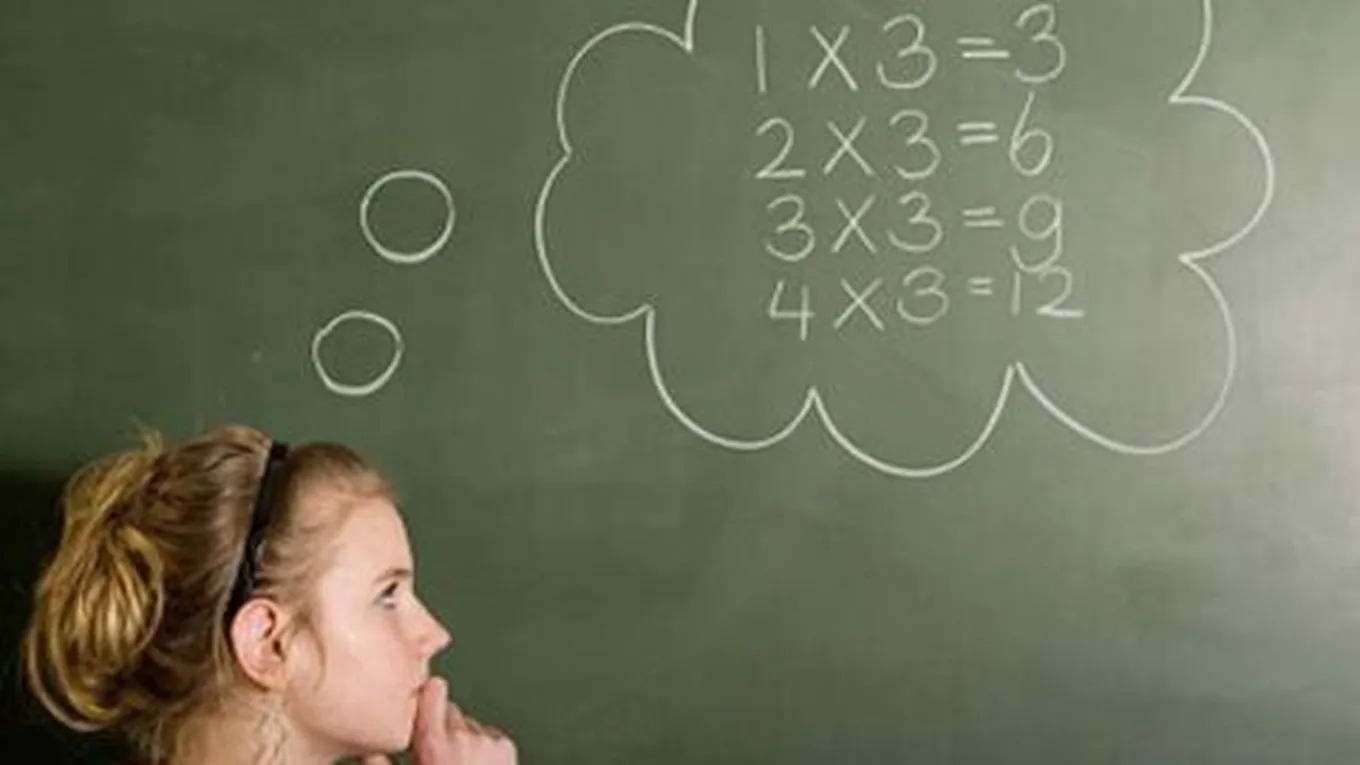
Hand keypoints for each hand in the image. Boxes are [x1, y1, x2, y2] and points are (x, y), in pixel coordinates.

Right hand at [363, 677, 516, 764]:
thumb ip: (382, 764)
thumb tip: (367, 752)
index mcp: (435, 744)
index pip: (433, 691)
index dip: (427, 693)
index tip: (422, 697)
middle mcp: (462, 736)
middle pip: (449, 709)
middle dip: (442, 725)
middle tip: (436, 753)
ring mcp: (486, 739)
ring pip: (468, 723)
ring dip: (462, 736)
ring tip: (456, 764)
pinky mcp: (505, 746)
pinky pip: (488, 734)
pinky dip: (482, 745)